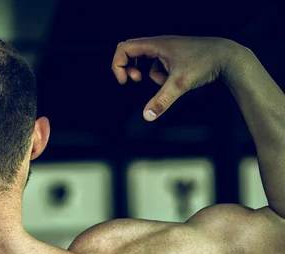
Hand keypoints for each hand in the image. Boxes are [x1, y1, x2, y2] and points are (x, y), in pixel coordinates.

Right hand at [112, 36, 237, 120]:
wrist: (229, 57)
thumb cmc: (205, 62)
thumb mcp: (181, 84)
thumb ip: (161, 100)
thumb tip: (147, 116)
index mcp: (156, 44)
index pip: (124, 48)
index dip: (118, 64)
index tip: (124, 81)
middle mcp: (160, 44)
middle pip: (131, 52)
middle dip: (128, 68)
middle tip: (134, 81)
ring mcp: (168, 50)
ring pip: (147, 62)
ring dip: (150, 75)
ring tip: (164, 83)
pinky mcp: (176, 57)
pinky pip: (160, 67)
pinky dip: (163, 76)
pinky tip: (176, 80)